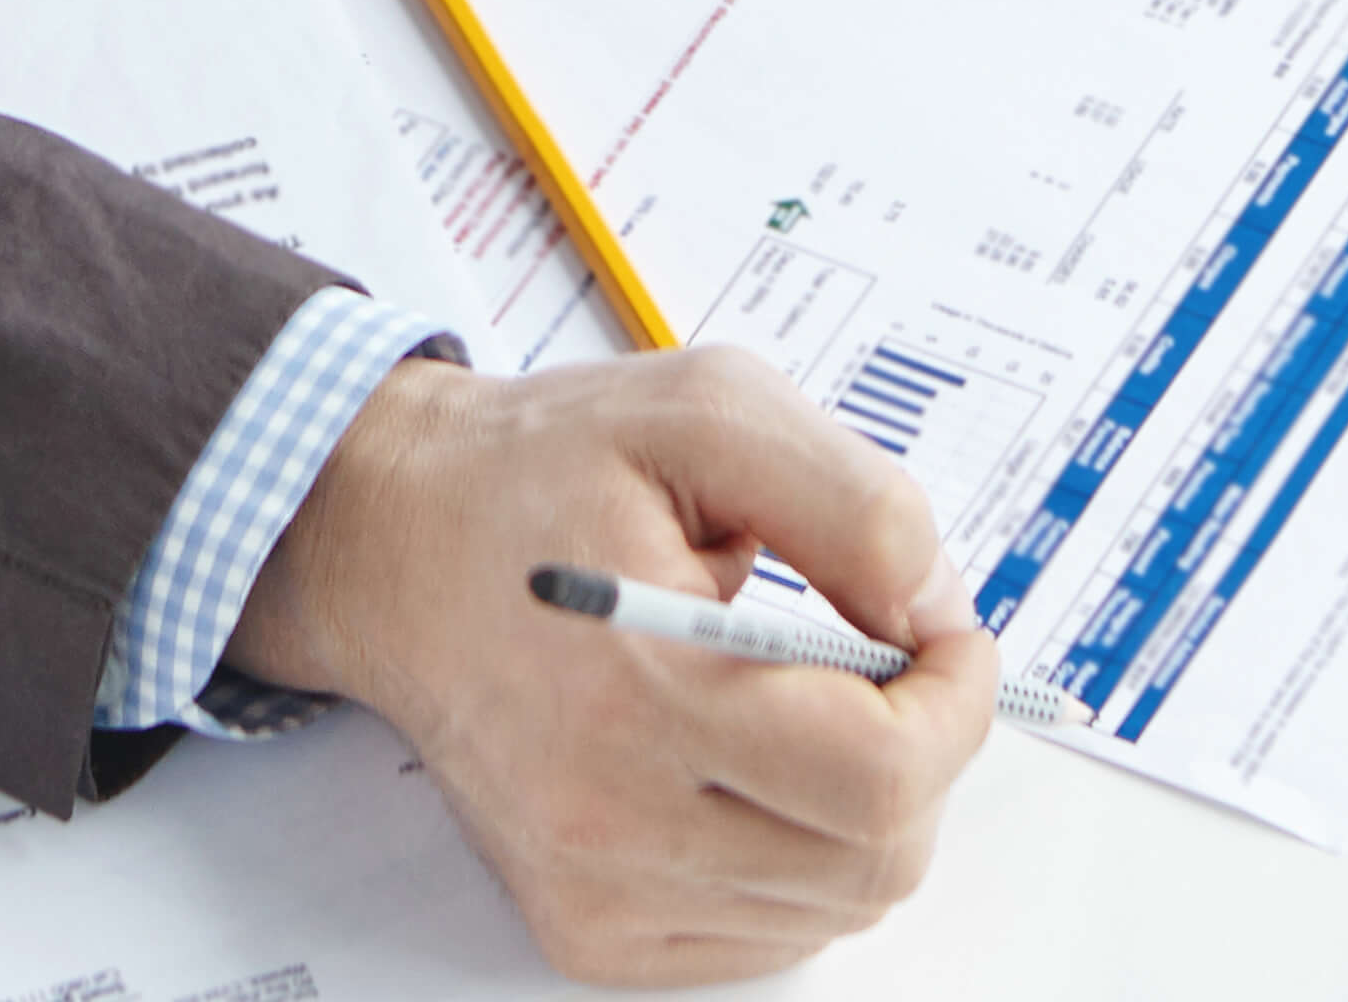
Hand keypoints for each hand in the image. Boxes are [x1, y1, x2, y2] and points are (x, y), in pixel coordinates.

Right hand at [223, 349, 1003, 982]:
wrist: (392, 543)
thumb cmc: (541, 472)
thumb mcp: (712, 410)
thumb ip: (853, 505)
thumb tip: (934, 611)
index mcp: (643, 684)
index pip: (879, 775)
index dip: (956, 705)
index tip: (948, 637)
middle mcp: (609, 815)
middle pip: (875, 859)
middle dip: (924, 753)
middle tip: (892, 664)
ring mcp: (593, 888)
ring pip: (831, 906)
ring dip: (863, 808)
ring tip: (803, 702)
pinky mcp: (583, 927)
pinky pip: (759, 936)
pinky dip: (796, 860)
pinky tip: (754, 765)